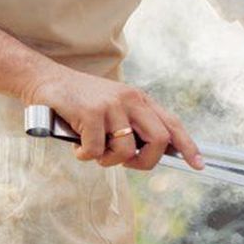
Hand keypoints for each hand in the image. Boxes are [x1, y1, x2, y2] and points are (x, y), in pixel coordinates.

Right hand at [22, 64, 203, 170]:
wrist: (46, 80)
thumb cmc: (80, 101)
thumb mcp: (113, 108)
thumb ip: (132, 126)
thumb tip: (151, 154)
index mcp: (140, 100)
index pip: (172, 124)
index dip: (187, 145)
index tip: (198, 164)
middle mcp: (131, 100)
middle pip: (158, 141)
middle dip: (144, 162)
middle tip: (125, 164)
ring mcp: (112, 105)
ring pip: (125, 151)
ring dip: (106, 160)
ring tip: (92, 150)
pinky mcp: (91, 113)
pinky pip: (95, 151)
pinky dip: (84, 155)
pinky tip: (76, 144)